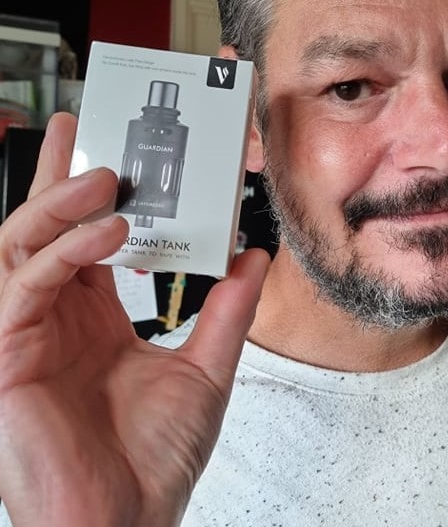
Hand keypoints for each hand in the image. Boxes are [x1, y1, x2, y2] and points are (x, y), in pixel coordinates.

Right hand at [0, 113, 268, 525]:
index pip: (87, 239)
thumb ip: (228, 308)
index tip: (113, 154)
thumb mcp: (207, 367)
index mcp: (95, 317)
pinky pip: (21, 288)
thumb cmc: (155, 458)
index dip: (93, 194)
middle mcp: (56, 318)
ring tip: (104, 176)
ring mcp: (26, 336)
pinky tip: (106, 231)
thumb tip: (255, 255)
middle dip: (54, 175)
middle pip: (43, 229)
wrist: (129, 524)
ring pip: (20, 246)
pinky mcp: (6, 358)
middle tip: (77, 127)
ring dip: (59, 204)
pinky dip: (62, 252)